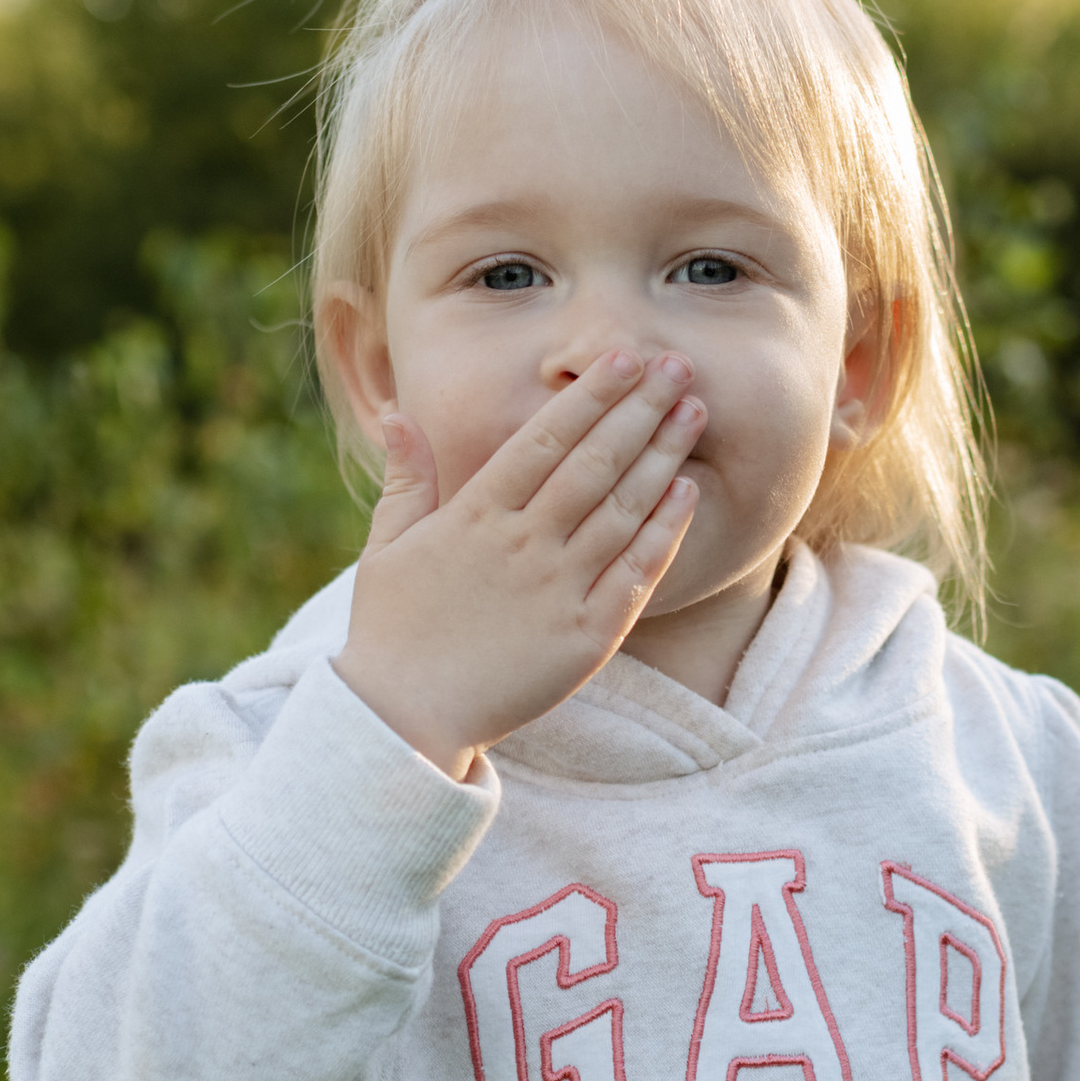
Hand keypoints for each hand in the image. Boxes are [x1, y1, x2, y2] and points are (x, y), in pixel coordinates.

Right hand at [333, 349, 703, 779]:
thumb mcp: (386, 548)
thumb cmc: (391, 634)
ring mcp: (558, 591)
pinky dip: (663, 529)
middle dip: (641, 409)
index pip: (545, 440)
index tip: (626, 360)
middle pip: (594, 463)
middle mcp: (523, 545)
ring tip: (694, 412)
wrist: (404, 720)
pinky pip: (634, 573)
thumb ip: (405, 479)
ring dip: (662, 455)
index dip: (591, 397)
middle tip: (679, 366)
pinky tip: (686, 490)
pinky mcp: (586, 638)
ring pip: (623, 509)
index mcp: (475, 516)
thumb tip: (399, 417)